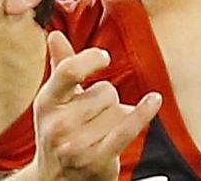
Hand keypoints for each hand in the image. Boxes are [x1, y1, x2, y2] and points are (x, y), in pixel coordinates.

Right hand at [31, 31, 161, 180]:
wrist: (55, 179)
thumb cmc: (58, 131)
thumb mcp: (54, 99)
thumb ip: (60, 65)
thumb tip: (56, 35)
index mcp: (46, 102)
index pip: (69, 71)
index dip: (91, 59)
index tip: (104, 57)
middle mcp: (59, 124)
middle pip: (105, 91)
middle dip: (106, 98)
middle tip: (92, 114)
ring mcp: (77, 144)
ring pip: (119, 110)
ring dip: (117, 115)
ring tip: (99, 129)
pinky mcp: (98, 159)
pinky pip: (128, 128)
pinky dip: (143, 113)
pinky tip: (154, 100)